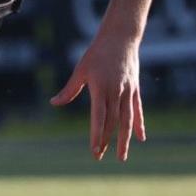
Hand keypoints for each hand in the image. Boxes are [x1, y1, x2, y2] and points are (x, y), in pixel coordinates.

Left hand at [49, 31, 143, 160]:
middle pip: (112, 122)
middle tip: (99, 156)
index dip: (96, 134)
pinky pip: (137, 111)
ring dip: (124, 139)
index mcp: (101, 89)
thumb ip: (69, 89)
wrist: (121, 38)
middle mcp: (117, 93)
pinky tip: (141, 138)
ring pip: (127, 120)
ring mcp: (128, 92)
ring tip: (122, 157)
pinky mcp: (135, 90)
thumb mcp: (80, 70)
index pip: (99, 117)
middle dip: (106, 141)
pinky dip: (139, 125)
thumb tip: (54, 103)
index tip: (94, 150)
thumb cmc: (97, 53)